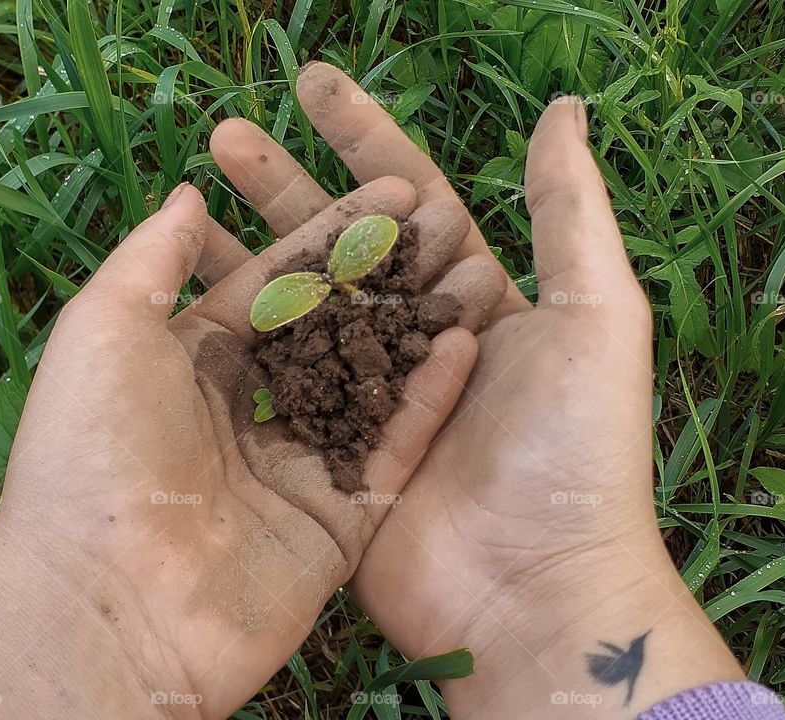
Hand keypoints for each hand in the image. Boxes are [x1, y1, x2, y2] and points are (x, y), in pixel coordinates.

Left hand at [0, 179, 498, 718]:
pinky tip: (464, 346)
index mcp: (193, 364)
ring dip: (417, 329)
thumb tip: (185, 194)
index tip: (390, 195)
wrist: (110, 605)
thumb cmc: (91, 452)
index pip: (276, 284)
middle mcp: (249, 411)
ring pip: (369, 385)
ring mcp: (297, 467)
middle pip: (331, 328)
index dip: (331, 237)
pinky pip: (392, 451)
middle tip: (443, 222)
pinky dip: (427, 403)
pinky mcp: (338, 520)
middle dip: (385, 274)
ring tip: (473, 269)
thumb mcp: (103, 329)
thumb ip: (151, 259)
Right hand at [206, 63, 744, 717]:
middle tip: (224, 134)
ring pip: (298, 305)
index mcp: (475, 300)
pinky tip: (194, 288)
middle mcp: (416, 341)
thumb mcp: (594, 316)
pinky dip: (242, 333)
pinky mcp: (327, 447)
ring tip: (191, 195)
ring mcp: (366, 396)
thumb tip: (562, 108)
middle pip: (340, 243)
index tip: (310, 86)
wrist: (533, 588)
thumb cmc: (572, 449)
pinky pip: (280, 378)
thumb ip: (571, 210)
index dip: (363, 136)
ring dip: (247, 248)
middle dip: (283, 184)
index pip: (410, 197)